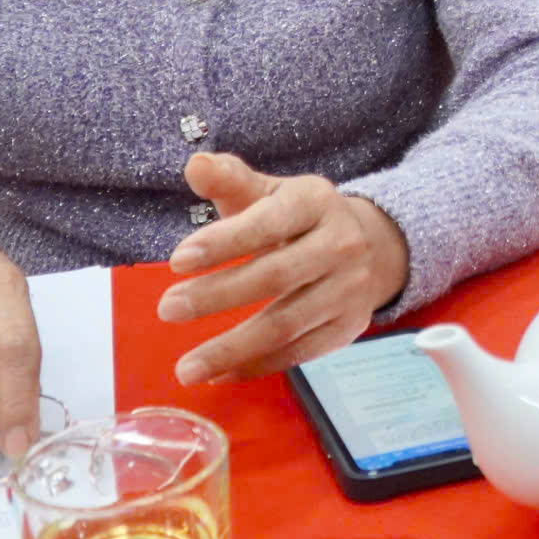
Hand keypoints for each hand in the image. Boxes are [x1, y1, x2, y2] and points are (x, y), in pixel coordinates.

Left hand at [157, 153, 410, 385]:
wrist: (372, 247)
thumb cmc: (299, 219)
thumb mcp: (269, 192)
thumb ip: (230, 181)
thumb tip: (195, 164)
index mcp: (316, 202)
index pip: (270, 222)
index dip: (224, 242)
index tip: (176, 261)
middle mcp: (341, 244)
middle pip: (276, 275)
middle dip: (219, 294)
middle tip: (166, 309)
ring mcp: (348, 290)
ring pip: (287, 324)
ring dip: (232, 348)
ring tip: (185, 368)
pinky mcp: (347, 328)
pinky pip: (299, 352)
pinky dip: (257, 365)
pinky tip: (220, 373)